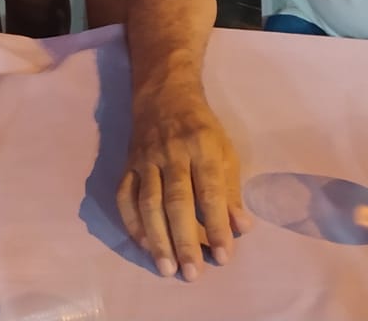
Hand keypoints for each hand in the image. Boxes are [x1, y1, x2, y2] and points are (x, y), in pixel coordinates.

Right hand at [117, 87, 252, 280]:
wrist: (164, 93)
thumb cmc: (201, 127)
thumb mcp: (225, 151)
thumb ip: (231, 191)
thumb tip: (242, 228)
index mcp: (202, 146)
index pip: (210, 190)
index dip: (217, 224)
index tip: (225, 256)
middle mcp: (172, 152)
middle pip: (177, 200)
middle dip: (185, 240)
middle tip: (193, 274)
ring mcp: (146, 159)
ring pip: (149, 202)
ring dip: (157, 238)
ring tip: (167, 268)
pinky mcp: (127, 164)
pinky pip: (125, 197)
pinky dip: (132, 224)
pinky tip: (144, 246)